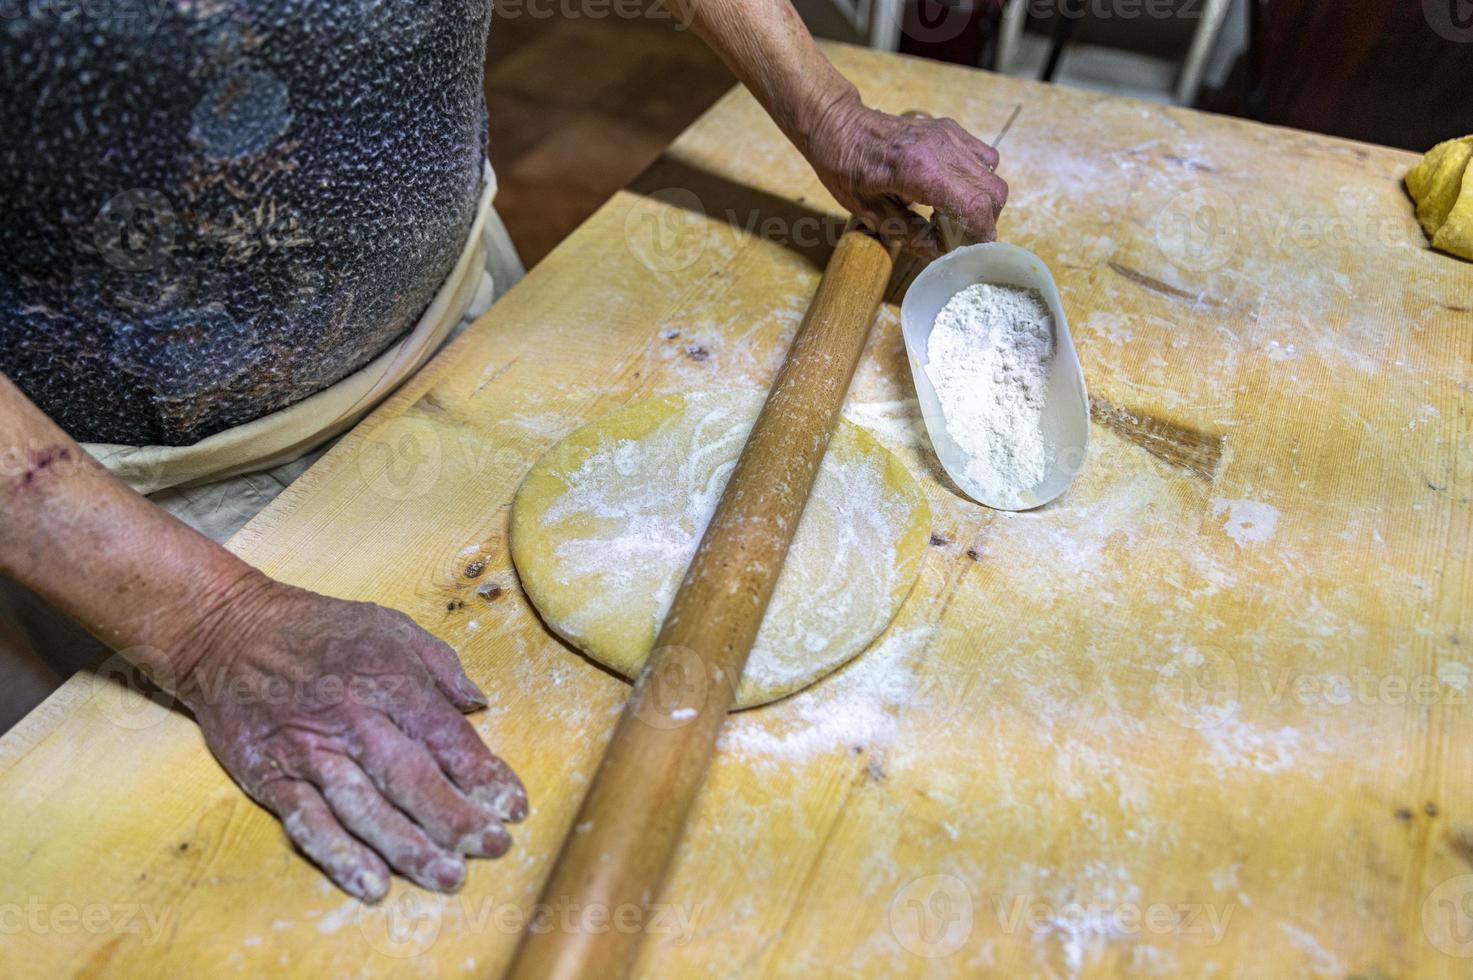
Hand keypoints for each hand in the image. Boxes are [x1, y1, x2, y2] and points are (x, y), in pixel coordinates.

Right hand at [173, 576, 527, 900]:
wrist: (229, 632)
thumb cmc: (321, 629)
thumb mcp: (391, 626)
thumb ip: (441, 667)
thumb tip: (480, 704)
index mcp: (391, 679)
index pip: (448, 736)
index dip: (484, 774)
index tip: (513, 806)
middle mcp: (354, 718)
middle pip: (412, 777)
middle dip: (456, 817)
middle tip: (493, 847)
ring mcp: (311, 751)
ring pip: (365, 808)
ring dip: (408, 847)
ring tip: (446, 876)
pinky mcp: (272, 776)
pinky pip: (308, 821)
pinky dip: (340, 855)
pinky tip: (371, 884)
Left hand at [804, 93, 1008, 256]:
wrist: (839, 126)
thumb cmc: (845, 169)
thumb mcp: (871, 213)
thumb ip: (911, 234)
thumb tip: (943, 253)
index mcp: (919, 171)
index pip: (975, 207)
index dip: (979, 235)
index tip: (967, 250)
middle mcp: (942, 149)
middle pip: (992, 193)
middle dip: (983, 222)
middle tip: (957, 235)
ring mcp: (949, 135)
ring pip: (992, 175)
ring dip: (980, 201)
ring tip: (950, 212)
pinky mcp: (950, 129)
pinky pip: (982, 158)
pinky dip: (976, 180)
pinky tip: (950, 190)